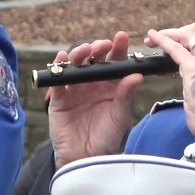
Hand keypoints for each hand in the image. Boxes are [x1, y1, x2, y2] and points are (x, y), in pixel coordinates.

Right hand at [47, 31, 144, 168]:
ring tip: (85, 50)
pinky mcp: (59, 98)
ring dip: (78, 54)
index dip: (117, 48)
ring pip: (75, 65)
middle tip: (102, 46)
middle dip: (97, 48)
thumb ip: (126, 95)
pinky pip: (57, 80)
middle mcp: (92, 83)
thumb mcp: (120, 116)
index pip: (114, 62)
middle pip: (93, 59)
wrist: (86, 158)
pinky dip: (57, 67)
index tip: (121, 37)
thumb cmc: (107, 137)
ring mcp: (75, 89)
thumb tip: (137, 75)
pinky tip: (61, 59)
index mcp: (110, 85)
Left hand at [143, 22, 194, 145]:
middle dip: (181, 30)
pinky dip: (162, 40)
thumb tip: (189, 68)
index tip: (184, 42)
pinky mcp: (193, 68)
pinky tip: (152, 38)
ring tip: (154, 39)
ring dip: (169, 33)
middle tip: (167, 39)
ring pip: (188, 33)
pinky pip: (175, 48)